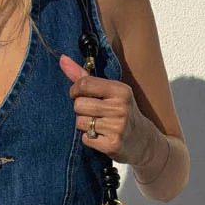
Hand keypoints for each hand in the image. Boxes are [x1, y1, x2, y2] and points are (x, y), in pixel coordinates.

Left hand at [59, 52, 148, 166]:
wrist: (143, 140)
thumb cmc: (121, 111)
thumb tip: (62, 59)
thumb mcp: (110, 91)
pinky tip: (101, 136)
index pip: (85, 84)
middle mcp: (120, 108)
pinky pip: (85, 139)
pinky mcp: (112, 145)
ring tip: (97, 124)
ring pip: (80, 123)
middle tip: (92, 112)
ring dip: (84, 124)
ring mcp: (117, 128)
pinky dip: (89, 138)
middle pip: (78, 105)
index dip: (75, 90)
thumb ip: (84, 76)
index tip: (78, 95)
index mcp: (120, 90)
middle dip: (80, 110)